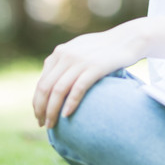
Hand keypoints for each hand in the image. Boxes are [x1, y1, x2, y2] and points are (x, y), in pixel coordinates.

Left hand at [32, 18, 146, 127]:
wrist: (128, 39)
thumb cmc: (104, 48)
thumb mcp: (79, 49)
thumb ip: (65, 60)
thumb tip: (52, 79)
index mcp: (60, 52)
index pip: (41, 81)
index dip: (37, 101)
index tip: (38, 116)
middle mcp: (66, 55)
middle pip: (46, 87)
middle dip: (41, 109)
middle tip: (42, 125)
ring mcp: (80, 61)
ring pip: (58, 90)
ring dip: (52, 111)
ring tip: (51, 125)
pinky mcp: (95, 67)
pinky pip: (77, 88)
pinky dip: (70, 103)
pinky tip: (67, 116)